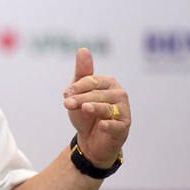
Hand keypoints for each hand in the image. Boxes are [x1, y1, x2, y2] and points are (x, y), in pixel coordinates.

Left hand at [63, 48, 130, 166]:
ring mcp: (123, 111)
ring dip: (94, 108)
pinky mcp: (123, 128)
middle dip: (81, 98)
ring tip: (84, 109)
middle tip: (67, 103)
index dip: (78, 87)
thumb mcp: (79, 93)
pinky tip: (101, 125)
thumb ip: (82, 72)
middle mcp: (119, 95)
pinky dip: (109, 125)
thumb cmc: (85, 113)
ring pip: (107, 108)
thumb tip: (83, 49)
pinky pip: (116, 125)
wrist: (90, 140)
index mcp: (109, 83)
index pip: (93, 81)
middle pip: (98, 94)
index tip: (66, 93)